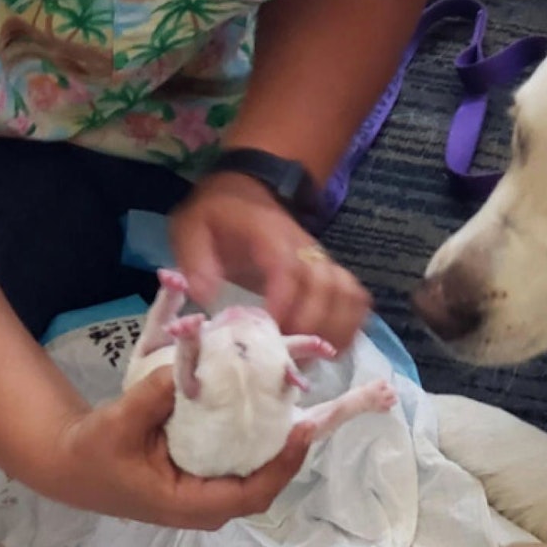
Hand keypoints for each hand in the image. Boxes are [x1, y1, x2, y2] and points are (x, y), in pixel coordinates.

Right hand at [39, 369, 312, 529]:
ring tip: (303, 404)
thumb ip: (152, 397)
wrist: (72, 464)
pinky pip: (242, 461)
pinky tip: (271, 406)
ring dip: (280, 441)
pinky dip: (259, 437)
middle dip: (291, 449)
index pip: (253, 493)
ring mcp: (208, 494)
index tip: (303, 429)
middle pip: (265, 482)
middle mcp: (206, 505)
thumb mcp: (117, 423)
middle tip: (314, 409)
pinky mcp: (205, 477)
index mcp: (190, 504)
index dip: (283, 463)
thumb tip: (187, 366)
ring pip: (257, 472)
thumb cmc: (93, 452)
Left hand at [170, 172, 370, 353]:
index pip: (288, 268)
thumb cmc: (218, 215)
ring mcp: (322, 260)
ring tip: (313, 358)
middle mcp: (304, 247)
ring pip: (347, 293)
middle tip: (289, 355)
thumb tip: (205, 297)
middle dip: (311, 325)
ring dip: (336, 328)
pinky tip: (335, 348)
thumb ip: (195, 261)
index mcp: (268, 234)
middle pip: (325, 286)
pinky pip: (355, 298)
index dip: (286, 302)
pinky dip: (352, 324)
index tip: (272, 330)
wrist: (247, 189)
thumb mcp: (191, 228)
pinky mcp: (330, 272)